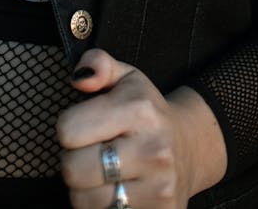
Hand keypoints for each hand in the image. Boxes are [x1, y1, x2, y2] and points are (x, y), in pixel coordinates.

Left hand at [56, 49, 226, 207]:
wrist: (189, 147)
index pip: (68, 130)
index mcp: (140, 110)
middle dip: (72, 160)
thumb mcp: (126, 77)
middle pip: (72, 170)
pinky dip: (100, 207)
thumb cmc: (146, 110)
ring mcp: (159, 189)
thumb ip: (97, 64)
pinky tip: (114, 190)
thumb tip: (79, 78)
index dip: (67, 127)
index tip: (83, 126)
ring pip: (83, 201)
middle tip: (89, 152)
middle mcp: (153, 150)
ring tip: (101, 172)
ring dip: (84, 188)